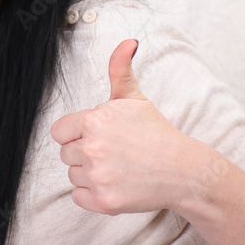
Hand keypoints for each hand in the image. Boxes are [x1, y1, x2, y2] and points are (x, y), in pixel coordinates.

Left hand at [50, 39, 199, 214]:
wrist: (184, 171)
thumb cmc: (156, 132)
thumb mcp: (135, 98)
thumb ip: (120, 69)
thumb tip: (128, 42)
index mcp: (93, 121)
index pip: (60, 131)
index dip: (77, 134)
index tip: (99, 137)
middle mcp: (92, 148)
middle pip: (66, 154)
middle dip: (84, 153)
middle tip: (114, 153)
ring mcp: (98, 176)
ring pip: (73, 175)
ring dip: (89, 174)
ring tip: (118, 168)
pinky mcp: (104, 201)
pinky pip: (78, 196)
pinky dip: (92, 195)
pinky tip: (115, 184)